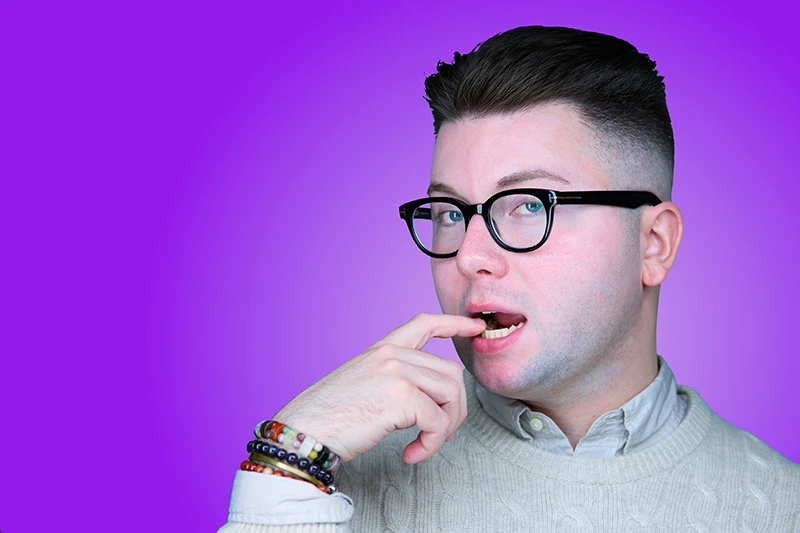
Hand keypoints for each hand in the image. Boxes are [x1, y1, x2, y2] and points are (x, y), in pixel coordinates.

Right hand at [273, 313, 485, 464]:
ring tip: (425, 445)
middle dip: (455, 407)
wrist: (303, 433)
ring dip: (446, 427)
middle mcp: (391, 355)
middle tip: (439, 434)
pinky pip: (438, 422)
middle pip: (450, 372)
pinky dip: (431, 445)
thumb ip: (394, 381)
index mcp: (381, 350)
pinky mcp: (400, 397)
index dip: (454, 324)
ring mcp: (396, 373)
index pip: (424, 324)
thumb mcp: (363, 386)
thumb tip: (430, 400)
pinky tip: (412, 455)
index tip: (474, 327)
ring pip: (451, 395)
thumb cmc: (328, 419)